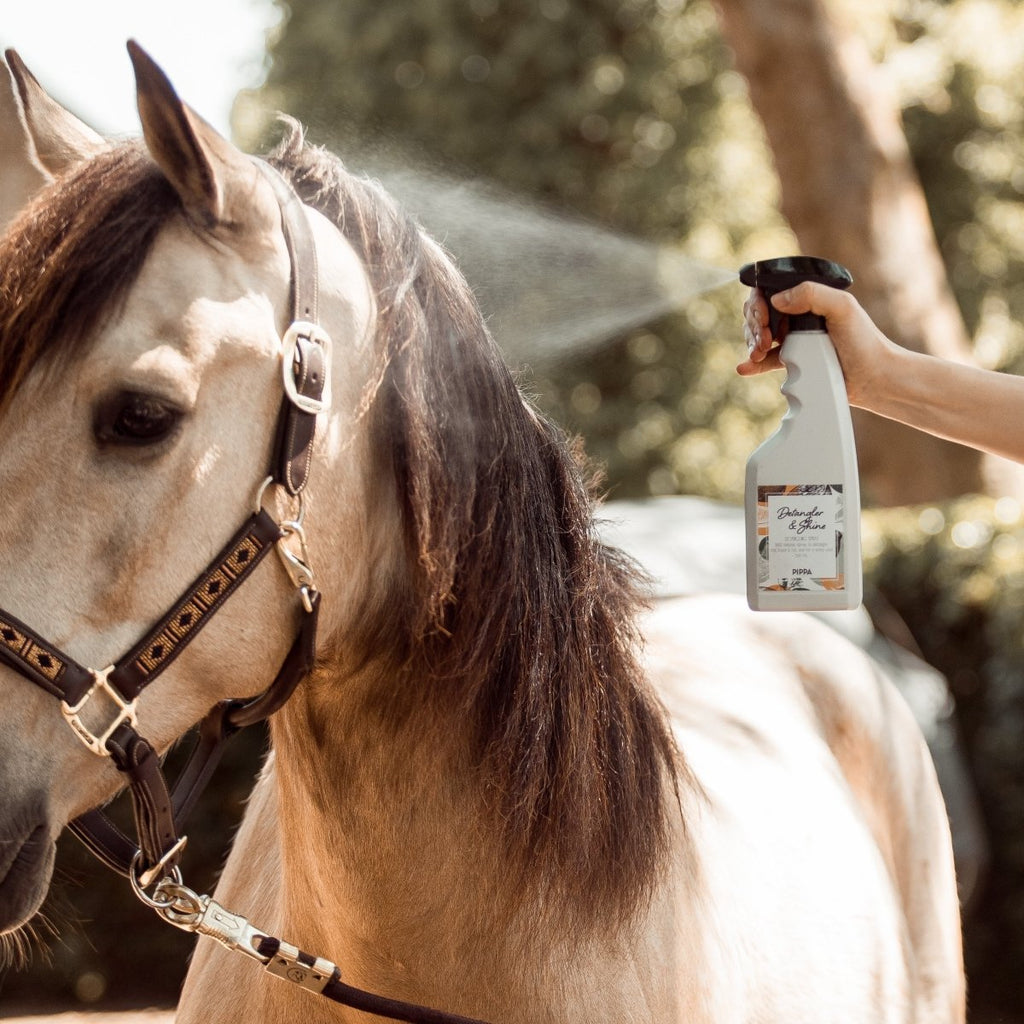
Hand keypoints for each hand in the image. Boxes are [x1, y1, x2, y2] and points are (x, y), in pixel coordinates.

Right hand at [736, 280, 893, 407]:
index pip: (770, 290)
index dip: (759, 303)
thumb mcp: (842, 308)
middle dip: (754, 325)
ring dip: (751, 342)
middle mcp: (799, 315)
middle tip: (764, 341)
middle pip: (760, 312)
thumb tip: (776, 300)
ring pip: (759, 335)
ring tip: (758, 354)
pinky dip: (752, 363)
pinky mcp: (793, 360)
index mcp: (809, 297)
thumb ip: (812, 294)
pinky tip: (745, 367)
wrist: (873, 378)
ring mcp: (795, 337)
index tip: (764, 319)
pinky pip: (766, 359)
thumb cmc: (864, 341)